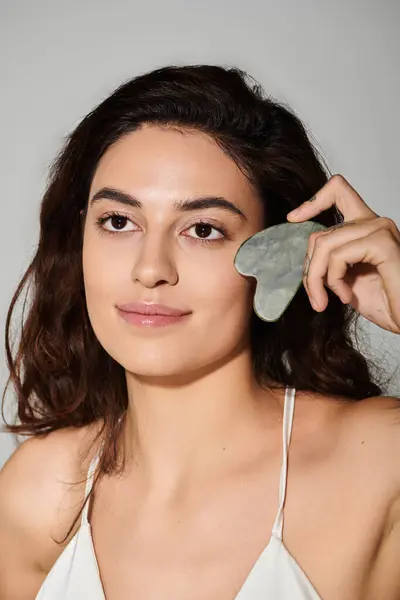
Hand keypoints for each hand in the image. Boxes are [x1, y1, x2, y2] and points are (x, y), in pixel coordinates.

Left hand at [286, 174, 399, 333]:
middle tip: (317, 297)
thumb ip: (329, 262)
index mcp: (365, 228)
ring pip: (324, 245)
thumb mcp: (347, 280)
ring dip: (318, 279)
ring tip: (327, 300)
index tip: (293, 218)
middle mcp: (374, 223)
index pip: (338, 191)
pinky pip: (338, 256)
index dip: (312, 201)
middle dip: (310, 270)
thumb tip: (304, 259)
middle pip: (319, 235)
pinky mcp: (383, 243)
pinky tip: (347, 297)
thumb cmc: (385, 302)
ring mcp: (380, 230)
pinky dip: (334, 280)